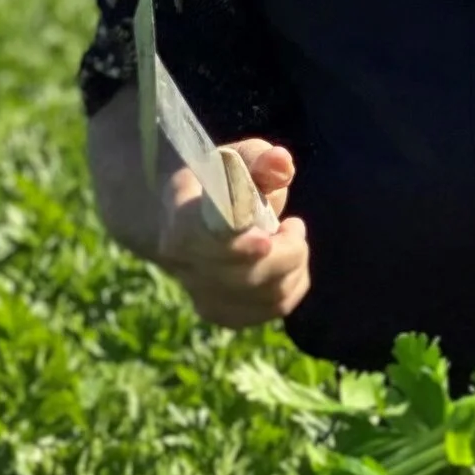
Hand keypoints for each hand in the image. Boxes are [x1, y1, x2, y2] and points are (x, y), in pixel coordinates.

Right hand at [156, 137, 310, 330]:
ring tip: (291, 236)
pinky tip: (290, 261)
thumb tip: (280, 162)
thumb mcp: (235, 160)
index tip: (265, 239)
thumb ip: (259, 160)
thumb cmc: (219, 182)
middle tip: (294, 225)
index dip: (236, 245)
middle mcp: (183, 265)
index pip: (201, 241)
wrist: (191, 218)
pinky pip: (274, 308)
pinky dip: (294, 283)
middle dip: (285, 252)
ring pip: (266, 295)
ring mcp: (202, 295)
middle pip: (244, 276)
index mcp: (180, 220)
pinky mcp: (224, 314)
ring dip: (294, 265)